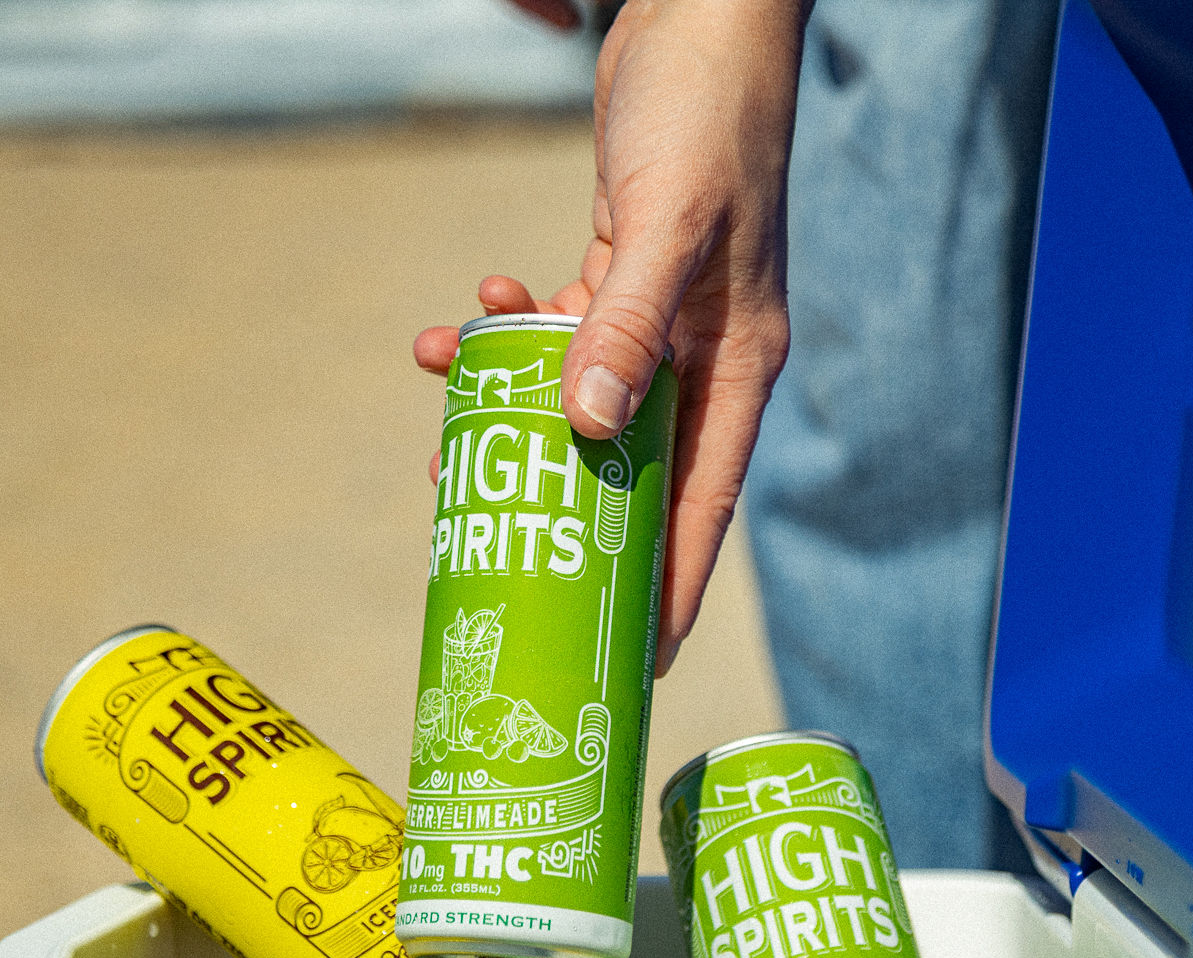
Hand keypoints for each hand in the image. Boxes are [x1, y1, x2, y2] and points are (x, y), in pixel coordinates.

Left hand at [417, 0, 808, 674]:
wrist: (701, 12)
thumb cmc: (706, 111)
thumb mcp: (668, 219)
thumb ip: (626, 322)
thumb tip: (585, 427)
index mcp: (738, 358)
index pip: (704, 498)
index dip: (671, 582)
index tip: (639, 658)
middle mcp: (703, 349)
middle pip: (638, 468)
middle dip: (577, 521)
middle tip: (521, 582)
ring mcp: (663, 314)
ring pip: (586, 403)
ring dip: (517, 420)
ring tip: (453, 445)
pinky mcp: (624, 271)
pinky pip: (560, 331)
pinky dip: (508, 335)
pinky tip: (459, 327)